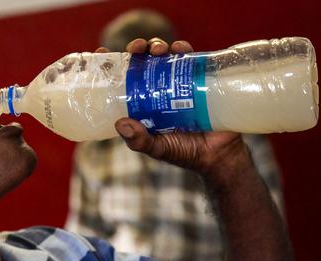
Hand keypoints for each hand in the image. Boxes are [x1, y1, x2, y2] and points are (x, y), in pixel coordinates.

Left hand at [98, 38, 247, 179]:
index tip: (101, 52)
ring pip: (164, 55)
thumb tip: (121, 123)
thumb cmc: (184, 152)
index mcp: (142, 103)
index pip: (122, 79)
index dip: (111, 64)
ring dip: (158, 46)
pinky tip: (180, 48)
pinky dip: (184, 49)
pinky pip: (191, 58)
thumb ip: (139, 141)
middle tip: (136, 48)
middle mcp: (158, 89)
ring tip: (158, 50)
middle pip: (143, 61)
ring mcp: (179, 82)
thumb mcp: (157, 149)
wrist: (219, 155)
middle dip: (137, 49)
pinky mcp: (199, 79)